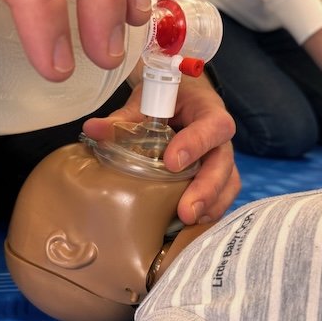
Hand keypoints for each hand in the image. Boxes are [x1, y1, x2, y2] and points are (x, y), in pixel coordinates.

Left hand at [83, 74, 240, 224]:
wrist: (183, 96)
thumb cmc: (168, 97)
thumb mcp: (147, 100)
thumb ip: (124, 117)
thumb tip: (93, 129)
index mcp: (207, 110)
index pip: (212, 125)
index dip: (195, 144)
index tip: (171, 162)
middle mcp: (220, 137)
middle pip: (224, 162)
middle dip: (207, 188)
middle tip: (186, 210)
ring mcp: (221, 157)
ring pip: (229, 182)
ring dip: (211, 204)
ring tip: (190, 221)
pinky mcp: (218, 175)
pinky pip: (223, 194)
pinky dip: (211, 210)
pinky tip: (192, 224)